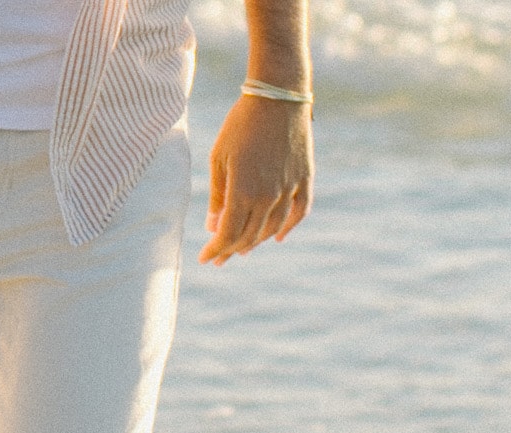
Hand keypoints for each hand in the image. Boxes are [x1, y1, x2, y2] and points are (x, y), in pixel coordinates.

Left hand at [198, 94, 312, 265]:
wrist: (278, 96)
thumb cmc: (241, 125)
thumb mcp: (219, 159)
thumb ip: (218, 196)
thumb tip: (213, 227)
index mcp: (242, 191)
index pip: (228, 234)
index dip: (216, 250)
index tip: (205, 259)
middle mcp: (267, 196)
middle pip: (248, 236)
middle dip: (231, 250)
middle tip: (219, 257)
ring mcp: (289, 188)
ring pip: (272, 228)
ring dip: (256, 242)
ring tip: (242, 249)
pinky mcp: (304, 178)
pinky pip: (299, 212)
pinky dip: (288, 227)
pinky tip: (277, 237)